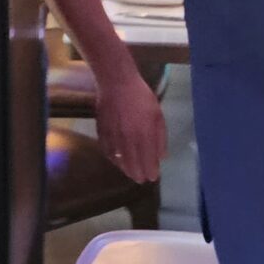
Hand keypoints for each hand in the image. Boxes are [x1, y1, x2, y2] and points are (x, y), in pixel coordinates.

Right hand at [91, 61, 164, 182]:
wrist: (116, 83)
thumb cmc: (141, 97)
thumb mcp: (158, 115)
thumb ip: (160, 137)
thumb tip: (161, 156)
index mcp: (144, 134)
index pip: (148, 160)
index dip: (150, 171)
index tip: (152, 177)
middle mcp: (128, 139)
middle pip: (132, 164)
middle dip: (138, 174)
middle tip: (140, 180)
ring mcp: (114, 136)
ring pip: (119, 159)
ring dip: (125, 169)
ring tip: (129, 173)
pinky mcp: (102, 132)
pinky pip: (107, 151)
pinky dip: (112, 159)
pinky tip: (116, 161)